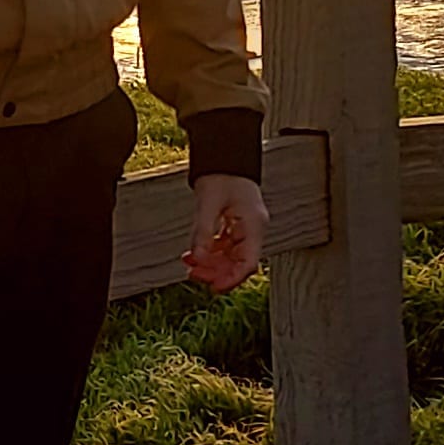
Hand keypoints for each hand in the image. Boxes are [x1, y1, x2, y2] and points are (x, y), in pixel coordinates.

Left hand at [183, 173, 267, 294]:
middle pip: (239, 263)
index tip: (213, 286)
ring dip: (211, 264)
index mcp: (254, 225)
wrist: (224, 157)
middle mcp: (252, 230)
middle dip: (217, 272)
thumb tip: (198, 258)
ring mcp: (244, 229)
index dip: (232, 278)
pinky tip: (193, 255)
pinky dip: (210, 253)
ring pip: (230, 258)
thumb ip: (203, 232)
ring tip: (190, 265)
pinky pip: (224, 248)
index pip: (249, 262)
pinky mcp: (235, 227)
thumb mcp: (208, 203)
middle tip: (193, 274)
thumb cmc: (222, 175)